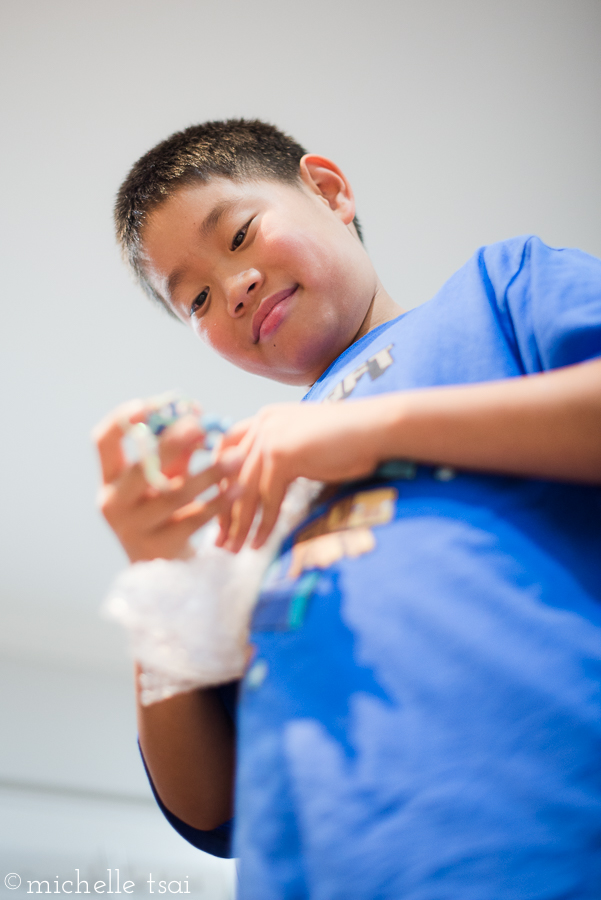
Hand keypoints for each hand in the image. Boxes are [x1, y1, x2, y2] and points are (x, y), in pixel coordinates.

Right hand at [93, 399, 233, 562]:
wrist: (163, 569)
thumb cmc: (165, 511)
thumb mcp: (165, 478)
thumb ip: (177, 449)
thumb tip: (197, 414)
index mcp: (110, 479)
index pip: (104, 441)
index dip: (123, 419)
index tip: (149, 404)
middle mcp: (114, 503)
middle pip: (140, 468)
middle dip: (172, 443)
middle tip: (200, 425)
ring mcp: (134, 528)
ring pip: (174, 495)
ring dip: (210, 472)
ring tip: (237, 457)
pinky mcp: (161, 548)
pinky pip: (194, 519)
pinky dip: (219, 501)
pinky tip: (239, 488)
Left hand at [216, 400, 385, 551]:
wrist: (375, 429)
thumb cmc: (349, 440)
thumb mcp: (305, 443)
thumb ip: (283, 455)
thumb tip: (268, 485)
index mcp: (264, 418)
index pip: (227, 450)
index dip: (220, 481)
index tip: (220, 508)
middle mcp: (262, 424)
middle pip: (231, 474)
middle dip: (223, 510)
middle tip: (218, 538)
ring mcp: (270, 437)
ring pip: (246, 490)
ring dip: (239, 524)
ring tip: (234, 548)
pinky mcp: (282, 454)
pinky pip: (267, 498)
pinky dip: (263, 524)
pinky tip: (259, 543)